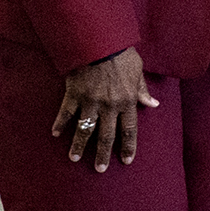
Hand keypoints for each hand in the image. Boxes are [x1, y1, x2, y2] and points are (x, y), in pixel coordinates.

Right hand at [56, 48, 156, 171]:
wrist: (99, 41)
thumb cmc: (121, 54)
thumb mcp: (137, 71)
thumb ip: (142, 90)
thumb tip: (153, 103)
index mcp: (127, 101)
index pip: (129, 130)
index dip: (128, 146)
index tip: (126, 160)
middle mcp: (109, 106)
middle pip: (106, 135)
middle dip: (103, 154)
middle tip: (100, 169)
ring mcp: (90, 101)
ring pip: (85, 130)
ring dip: (79, 146)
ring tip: (74, 159)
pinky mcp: (74, 94)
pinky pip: (66, 113)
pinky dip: (60, 124)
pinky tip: (56, 134)